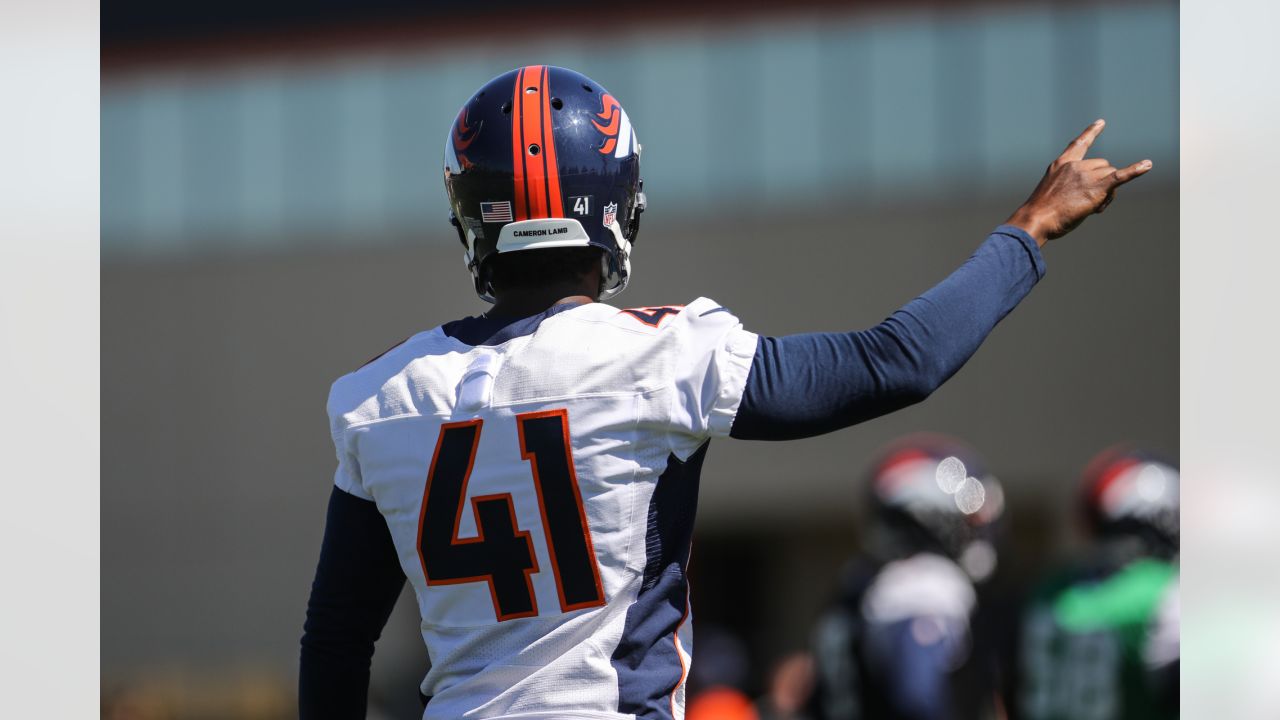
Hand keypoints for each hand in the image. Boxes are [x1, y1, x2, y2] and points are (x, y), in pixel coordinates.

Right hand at [1006, 119, 1151, 245]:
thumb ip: (1069, 187)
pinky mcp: (1096, 188)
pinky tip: (1147, 165)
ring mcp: (1086, 175)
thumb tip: (1092, 197)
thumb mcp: (1052, 192)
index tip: (1101, 123)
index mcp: (1061, 164)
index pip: (1079, 145)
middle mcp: (1075, 166)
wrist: (1036, 219)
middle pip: (1102, 166)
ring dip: (1106, 193)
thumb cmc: (1041, 212)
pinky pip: (1120, 176)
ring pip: (1110, 176)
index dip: (1091, 133)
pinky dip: (1135, 170)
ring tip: (1089, 208)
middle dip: (1101, 182)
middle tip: (1086, 203)